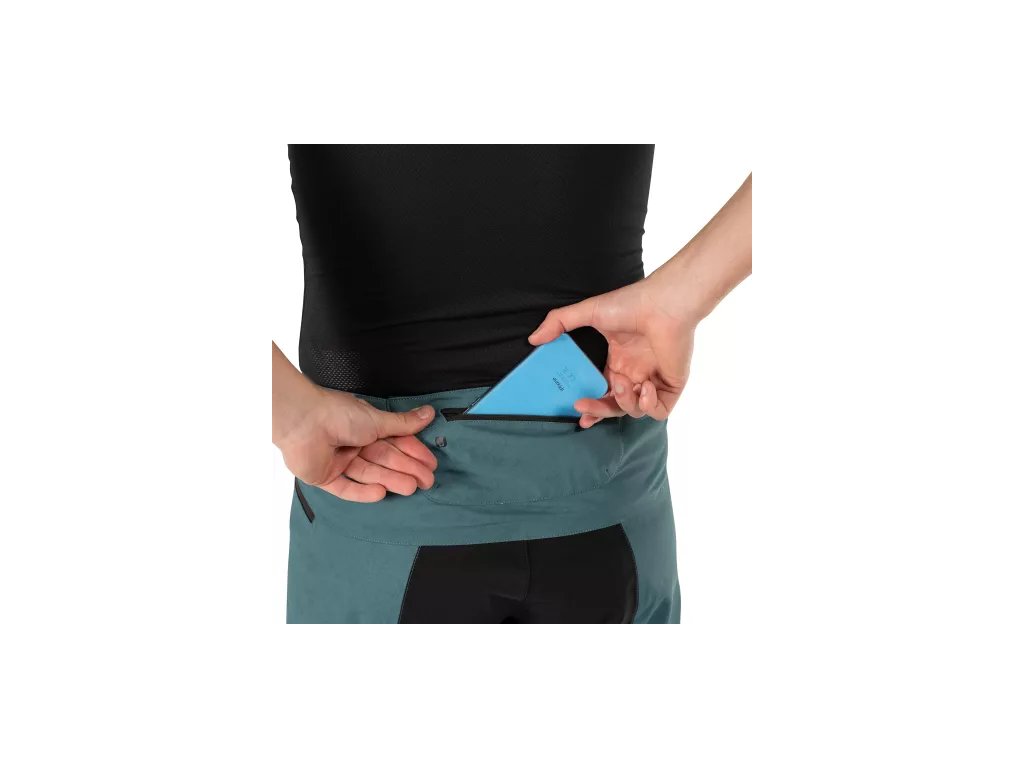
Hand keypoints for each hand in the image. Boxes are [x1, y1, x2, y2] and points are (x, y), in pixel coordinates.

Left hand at [274, 371, 436, 501]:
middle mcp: (353, 443)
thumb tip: (429, 413)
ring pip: (368, 474)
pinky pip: (345, 488)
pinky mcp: (323, 476)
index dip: (413, 453)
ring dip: (390, 480)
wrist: (303, 421)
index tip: (430, 464)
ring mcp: (338, 460)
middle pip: (384, 460)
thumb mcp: (378, 419)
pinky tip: (380, 494)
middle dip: (406, 470)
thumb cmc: (339, 414)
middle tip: (426, 482)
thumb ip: (403, 423)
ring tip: (410, 488)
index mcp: (365, 427)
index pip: (395, 443)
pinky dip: (362, 491)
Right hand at [528, 274, 694, 426]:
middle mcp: (635, 374)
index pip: (602, 392)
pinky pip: (658, 411)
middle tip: (584, 409)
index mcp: (618, 362)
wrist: (664, 303)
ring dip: (624, 403)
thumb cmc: (632, 304)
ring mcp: (653, 381)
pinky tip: (644, 387)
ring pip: (634, 411)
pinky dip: (648, 405)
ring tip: (624, 384)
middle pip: (614, 407)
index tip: (578, 412)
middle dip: (599, 411)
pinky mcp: (671, 386)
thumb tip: (533, 338)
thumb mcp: (589, 312)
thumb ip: (559, 323)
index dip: (591, 406)